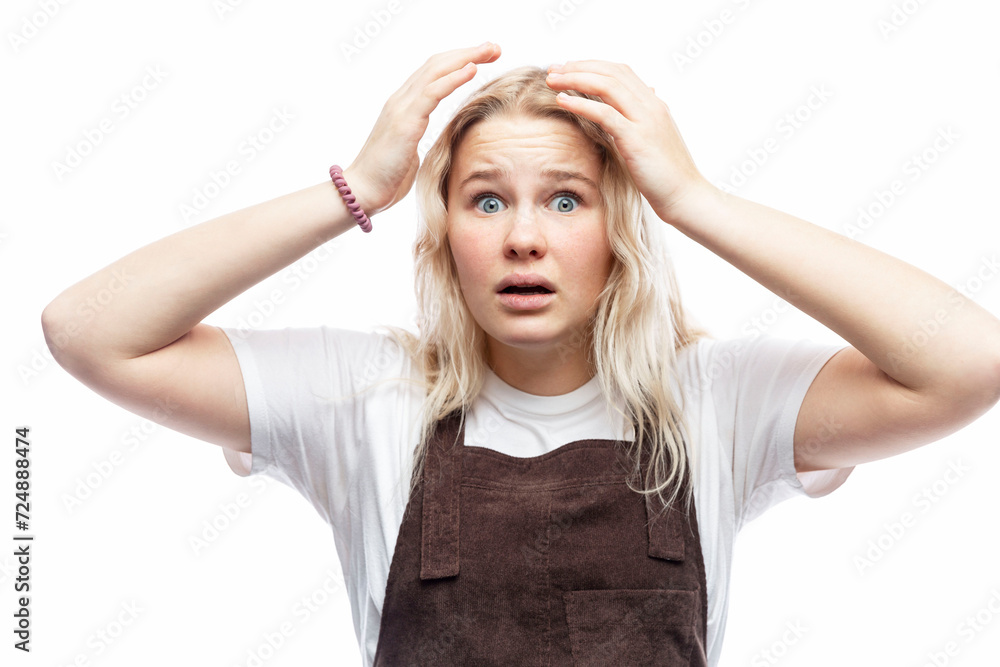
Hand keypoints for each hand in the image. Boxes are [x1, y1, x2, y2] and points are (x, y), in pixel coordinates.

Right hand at [345, 42, 501, 215]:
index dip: (459, 61)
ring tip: (491, 50)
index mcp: (404, 106)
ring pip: (436, 70)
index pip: (433, 73)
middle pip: (437, 64)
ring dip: (466, 57)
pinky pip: (432, 92)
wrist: (362, 191)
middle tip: (495, 47)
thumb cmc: (386, 178)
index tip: (486, 57)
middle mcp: (401, 100)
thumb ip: (420, 136)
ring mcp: (401, 108)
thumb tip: (437, 139)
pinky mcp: (405, 121)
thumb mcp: (409, 151)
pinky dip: (454, 78)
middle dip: (468, 52)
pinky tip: (472, 69)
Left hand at [544, 60, 711, 224]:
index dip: (591, 65)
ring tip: (552, 80)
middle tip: (553, 69)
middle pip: (610, 72)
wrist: (685, 196)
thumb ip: (638, 123)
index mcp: (654, 104)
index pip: (620, 71)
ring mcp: (645, 120)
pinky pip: (604, 113)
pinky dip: (580, 104)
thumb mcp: (652, 142)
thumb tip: (625, 113)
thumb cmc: (666, 175)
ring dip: (575, 79)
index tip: (567, 69)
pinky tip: (561, 101)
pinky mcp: (636, 139)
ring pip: (606, 85)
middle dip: (578, 66)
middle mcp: (651, 106)